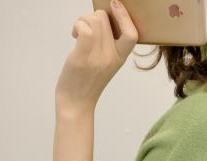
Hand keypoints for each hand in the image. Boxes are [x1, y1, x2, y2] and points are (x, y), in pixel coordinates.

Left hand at [55, 0, 137, 114]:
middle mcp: (112, 57)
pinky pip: (85, 30)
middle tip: (84, 30)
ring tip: (78, 33)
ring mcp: (98, 58)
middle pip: (106, 19)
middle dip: (92, 18)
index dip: (124, 16)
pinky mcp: (83, 58)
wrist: (77, 104)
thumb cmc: (87, 82)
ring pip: (95, 20)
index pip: (132, 34)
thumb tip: (101, 20)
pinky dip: (78, 26)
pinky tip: (74, 35)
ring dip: (82, 21)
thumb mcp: (105, 64)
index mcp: (120, 58)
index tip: (115, 5)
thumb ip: (108, 46)